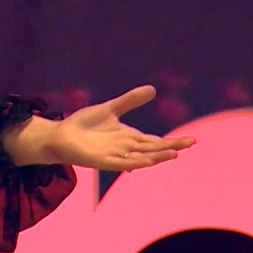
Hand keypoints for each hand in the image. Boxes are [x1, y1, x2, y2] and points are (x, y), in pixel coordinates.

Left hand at [50, 85, 194, 171]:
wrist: (61, 134)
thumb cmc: (84, 124)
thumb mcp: (110, 109)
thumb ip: (130, 101)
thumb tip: (152, 89)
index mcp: (129, 137)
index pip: (155, 140)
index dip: (172, 141)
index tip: (191, 140)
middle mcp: (125, 148)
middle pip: (153, 148)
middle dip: (171, 146)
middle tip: (191, 142)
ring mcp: (115, 155)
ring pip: (141, 158)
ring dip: (157, 156)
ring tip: (174, 153)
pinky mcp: (102, 161)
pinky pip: (122, 163)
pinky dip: (135, 162)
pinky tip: (147, 161)